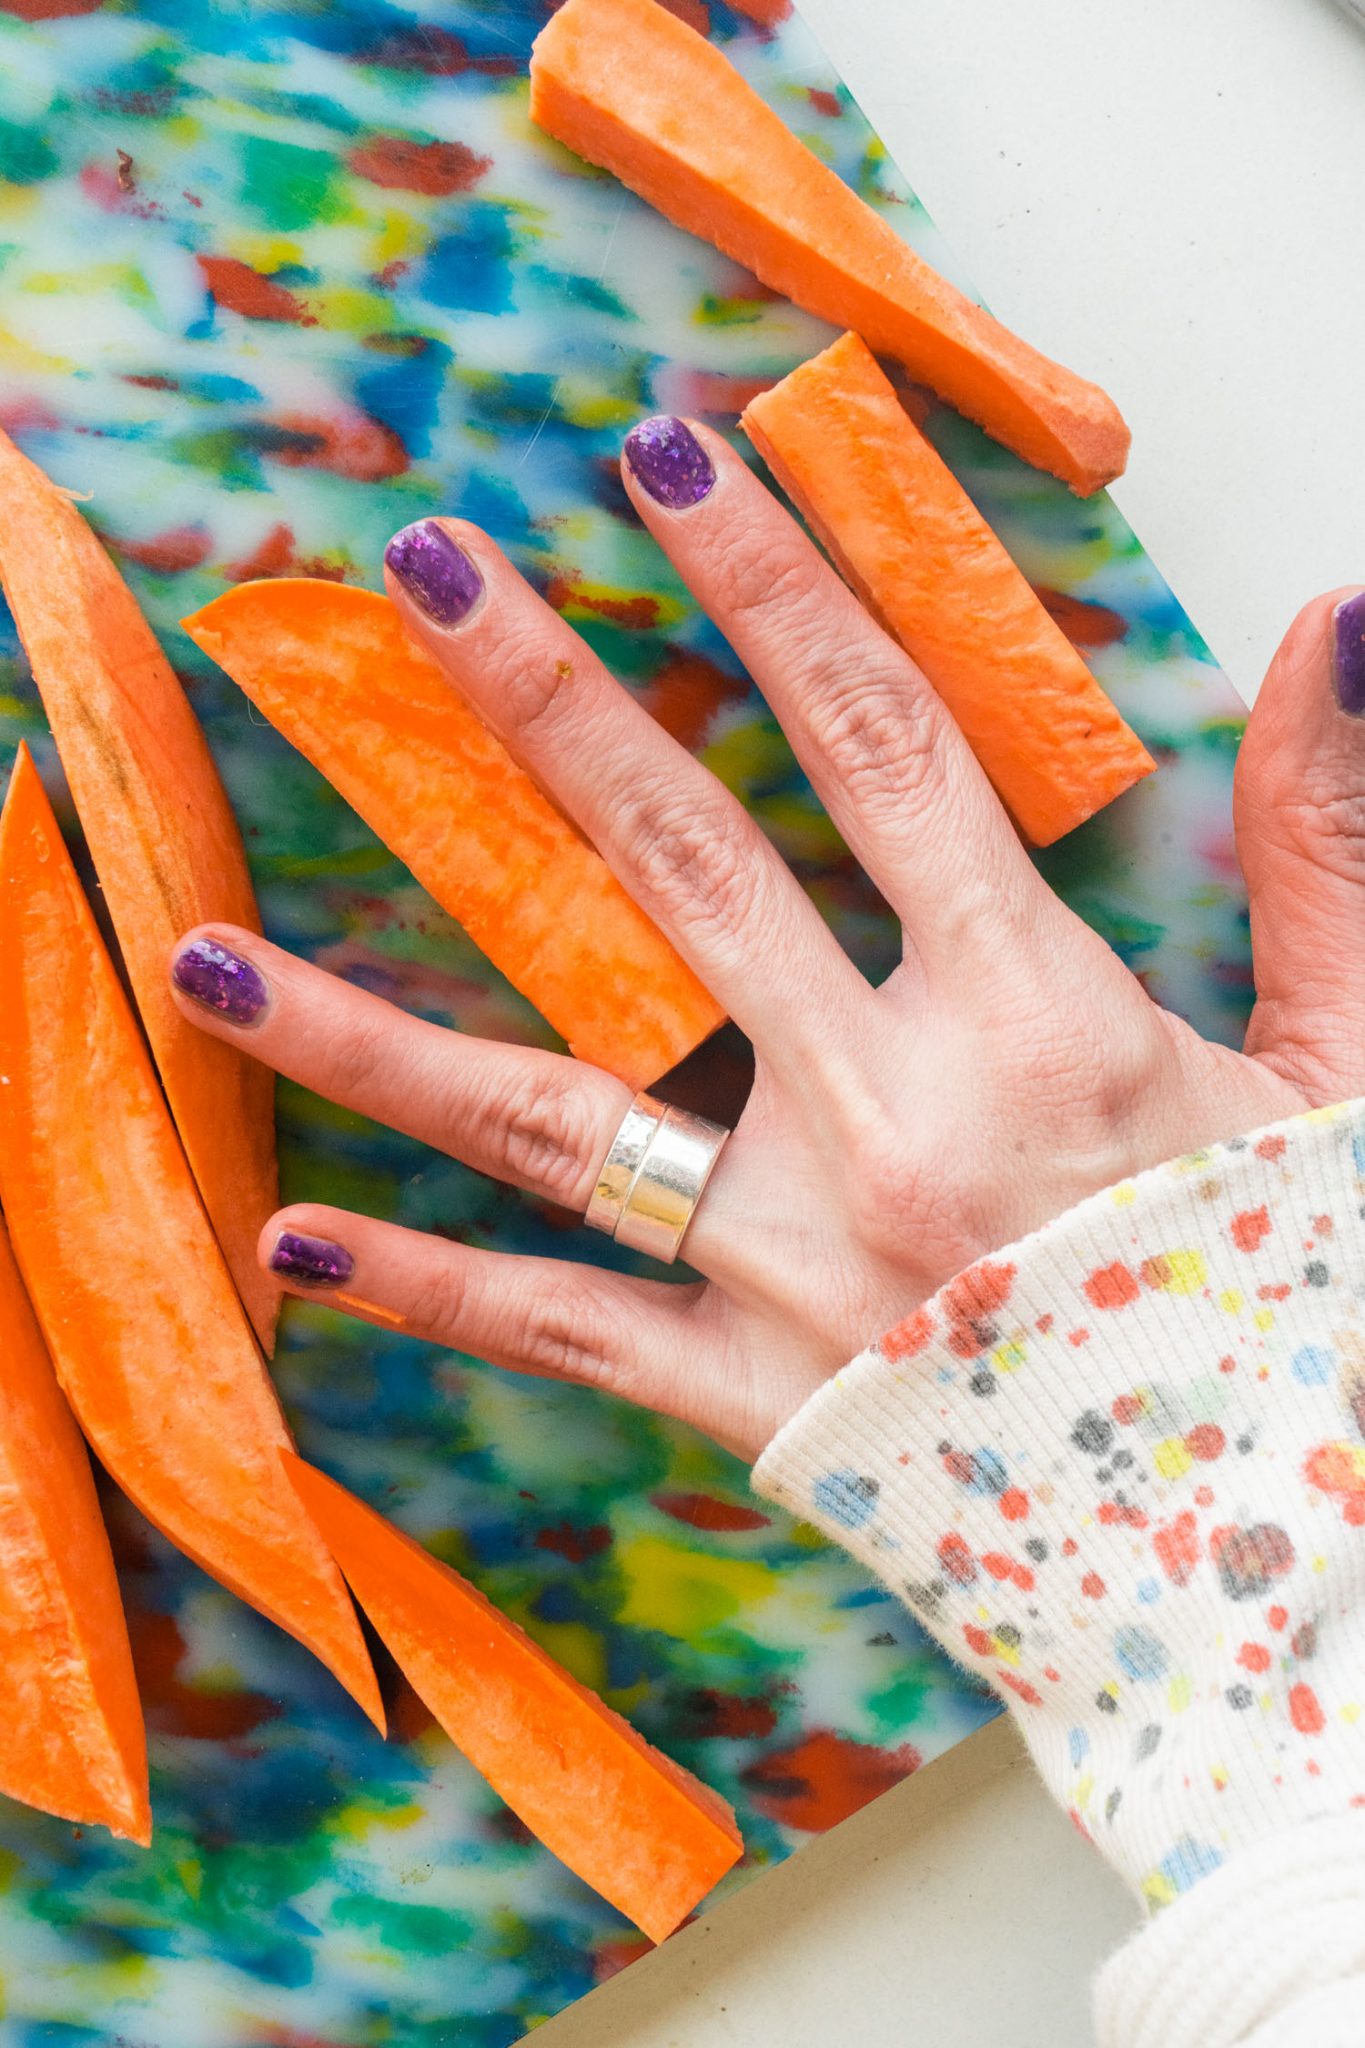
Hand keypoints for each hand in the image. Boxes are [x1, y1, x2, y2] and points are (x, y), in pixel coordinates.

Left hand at [171, 418, 1364, 1460]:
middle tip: (421, 568)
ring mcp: (791, 1269)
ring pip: (546, 1120)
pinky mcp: (748, 1397)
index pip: (882, 745)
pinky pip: (564, 1334)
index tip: (667, 461)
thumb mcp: (1340, 1066)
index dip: (776, 585)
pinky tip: (291, 1248)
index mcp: (1037, 1023)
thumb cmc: (1295, 1305)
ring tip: (197, 956)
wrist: (1280, 1571)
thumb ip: (1329, 846)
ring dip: (365, 1031)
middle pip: (683, 870)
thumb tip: (1331, 627)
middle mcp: (884, 1125)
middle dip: (546, 702)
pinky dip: (427, 1293)